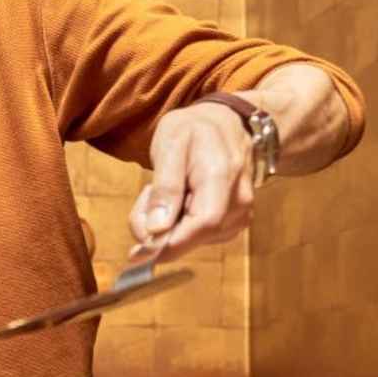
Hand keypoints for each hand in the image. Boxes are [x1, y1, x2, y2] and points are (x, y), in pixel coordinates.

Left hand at [130, 101, 253, 262]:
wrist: (227, 123)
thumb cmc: (194, 130)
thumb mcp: (170, 146)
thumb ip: (165, 188)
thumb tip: (156, 229)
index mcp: (222, 178)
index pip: (202, 224)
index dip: (170, 244)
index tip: (137, 253)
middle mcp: (239, 202)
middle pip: (195, 237)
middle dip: (160, 231)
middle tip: (144, 197)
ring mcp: (240, 214)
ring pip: (195, 240)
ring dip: (169, 226)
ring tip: (162, 190)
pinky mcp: (235, 222)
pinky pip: (201, 236)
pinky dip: (181, 225)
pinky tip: (177, 201)